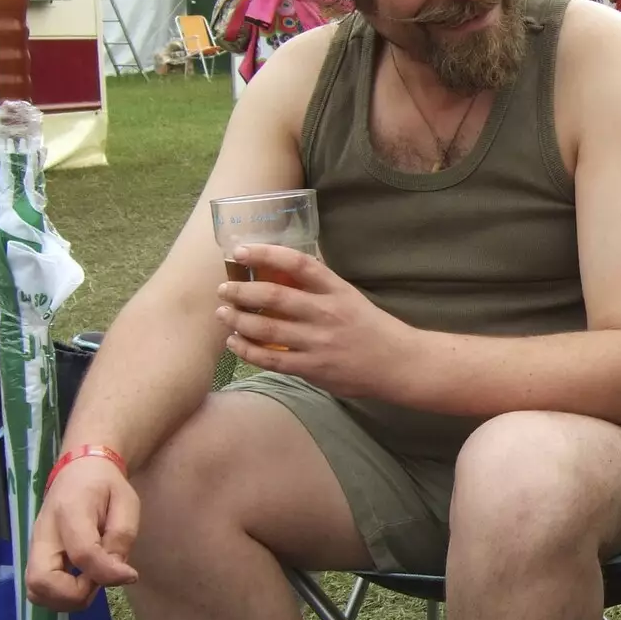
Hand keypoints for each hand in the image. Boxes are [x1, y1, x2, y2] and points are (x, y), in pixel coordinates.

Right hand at [26, 456, 140, 610]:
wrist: (80, 472)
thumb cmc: (106, 487)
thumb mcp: (126, 503)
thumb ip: (121, 538)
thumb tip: (119, 574)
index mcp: (70, 511)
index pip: (82, 553)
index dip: (107, 572)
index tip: (130, 575)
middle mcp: (43, 533)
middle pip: (41, 581)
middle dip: (74, 595)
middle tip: (99, 582)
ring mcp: (35, 548)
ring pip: (35, 591)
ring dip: (66, 599)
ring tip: (92, 581)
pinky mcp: (35, 558)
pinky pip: (38, 590)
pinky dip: (60, 597)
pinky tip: (81, 582)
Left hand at [217, 244, 407, 397]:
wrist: (397, 364)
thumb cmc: (371, 327)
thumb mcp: (350, 297)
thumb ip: (320, 286)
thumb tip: (283, 269)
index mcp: (337, 290)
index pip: (299, 264)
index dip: (267, 254)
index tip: (241, 251)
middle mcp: (326, 312)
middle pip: (275, 297)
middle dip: (241, 291)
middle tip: (223, 288)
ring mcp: (319, 342)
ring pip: (267, 330)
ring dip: (239, 320)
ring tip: (223, 314)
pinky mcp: (313, 368)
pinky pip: (272, 359)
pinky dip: (248, 351)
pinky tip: (235, 343)